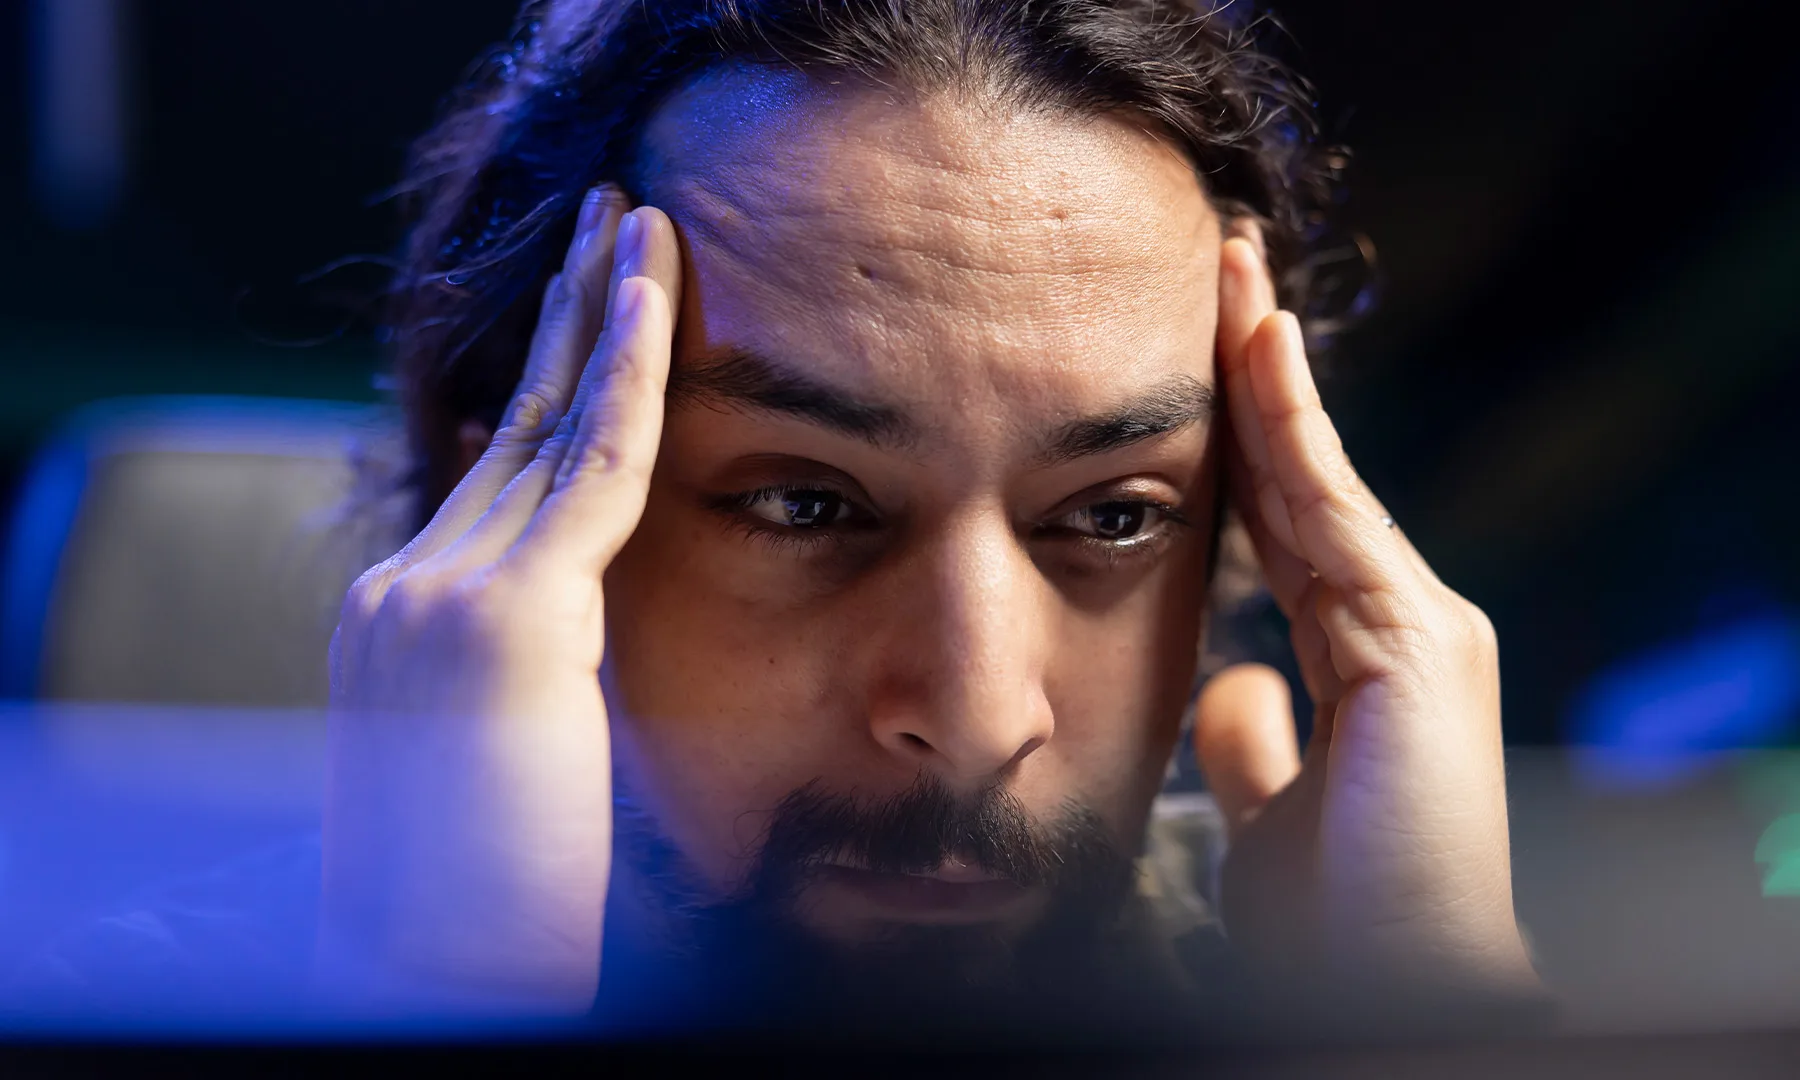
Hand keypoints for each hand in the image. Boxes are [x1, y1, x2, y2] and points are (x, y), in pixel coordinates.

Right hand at [319, 189, 681, 1011]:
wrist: (440, 978)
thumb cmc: (493, 910)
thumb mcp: (510, 768)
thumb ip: (540, 678)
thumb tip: (588, 640)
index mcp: (406, 622)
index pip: (496, 475)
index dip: (549, 387)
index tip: (591, 314)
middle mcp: (406, 587)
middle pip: (512, 426)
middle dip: (565, 321)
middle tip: (607, 224)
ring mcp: (442, 593)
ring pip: (550, 422)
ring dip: (598, 311)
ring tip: (637, 221)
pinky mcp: (509, 614)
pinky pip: (595, 462)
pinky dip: (632, 368)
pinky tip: (655, 286)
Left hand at [1193, 237, 1540, 1007]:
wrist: (1393, 988)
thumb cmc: (1338, 923)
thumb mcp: (1270, 816)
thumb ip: (1258, 748)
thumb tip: (1230, 696)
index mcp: (1362, 663)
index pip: (1286, 525)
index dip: (1243, 442)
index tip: (1196, 360)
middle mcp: (1397, 629)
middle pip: (1304, 480)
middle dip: (1255, 376)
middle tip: (1215, 270)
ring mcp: (1416, 629)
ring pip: (1317, 475)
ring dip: (1266, 370)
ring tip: (1225, 272)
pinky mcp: (1416, 642)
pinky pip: (1332, 509)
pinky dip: (1295, 423)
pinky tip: (1259, 343)